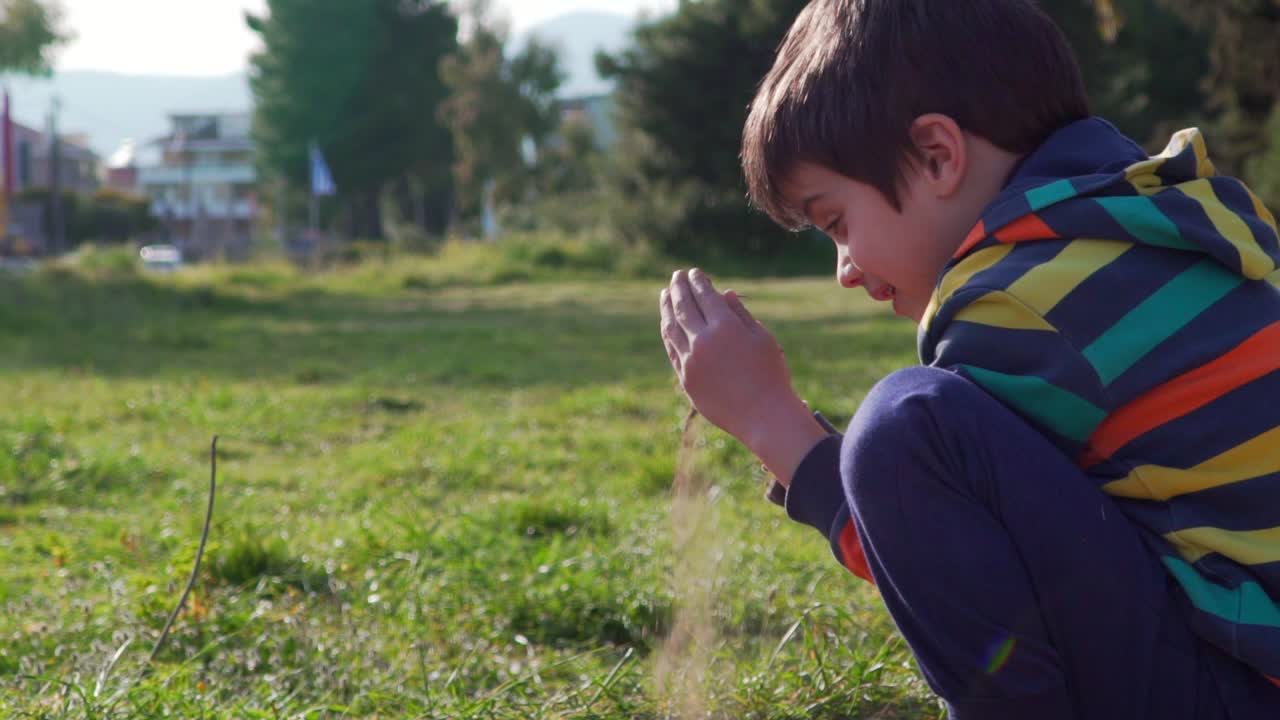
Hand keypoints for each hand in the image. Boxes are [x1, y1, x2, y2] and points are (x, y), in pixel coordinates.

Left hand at [659, 269, 827, 484]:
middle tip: (676, 276)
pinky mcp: (686, 378)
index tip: (694, 272)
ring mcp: (691, 361)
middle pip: (684, 307)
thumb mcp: (762, 338)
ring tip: (665, 294)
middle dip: (678, 287)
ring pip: (671, 328)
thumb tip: (724, 293)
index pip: (705, 295)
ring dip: (667, 308)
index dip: (698, 281)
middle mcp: (703, 341)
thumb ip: (740, 314)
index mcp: (725, 327)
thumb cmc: (771, 375)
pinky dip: (668, 333)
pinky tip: (668, 324)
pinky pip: (672, 349)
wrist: (764, 416)